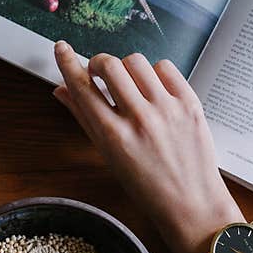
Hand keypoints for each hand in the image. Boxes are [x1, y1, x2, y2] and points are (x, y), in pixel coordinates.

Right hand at [53, 42, 242, 252]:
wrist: (191, 203)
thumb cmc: (146, 186)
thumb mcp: (108, 156)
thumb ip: (84, 119)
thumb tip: (61, 90)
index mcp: (113, 136)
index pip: (82, 87)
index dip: (68, 62)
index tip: (61, 48)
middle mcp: (139, 119)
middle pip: (109, 65)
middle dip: (98, 63)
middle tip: (99, 73)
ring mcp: (167, 109)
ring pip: (136, 61)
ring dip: (126, 68)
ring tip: (130, 85)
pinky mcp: (190, 103)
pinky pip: (165, 68)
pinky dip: (154, 73)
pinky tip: (153, 89)